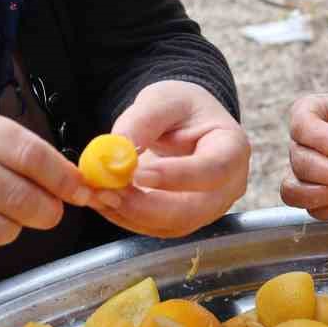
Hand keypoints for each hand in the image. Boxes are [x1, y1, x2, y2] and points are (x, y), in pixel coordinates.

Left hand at [96, 80, 249, 237]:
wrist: (183, 123)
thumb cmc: (180, 107)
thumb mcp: (163, 99)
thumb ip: (142, 120)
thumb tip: (117, 150)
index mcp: (231, 148)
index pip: (212, 170)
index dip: (177, 176)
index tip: (139, 173)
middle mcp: (227, 186)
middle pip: (192, 209)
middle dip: (146, 206)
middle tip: (108, 191)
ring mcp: (207, 208)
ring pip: (170, 224)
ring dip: (129, 213)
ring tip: (96, 192)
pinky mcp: (184, 219)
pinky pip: (155, 227)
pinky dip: (124, 216)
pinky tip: (101, 198)